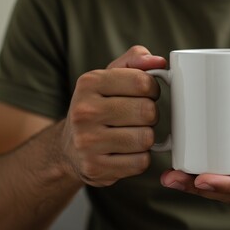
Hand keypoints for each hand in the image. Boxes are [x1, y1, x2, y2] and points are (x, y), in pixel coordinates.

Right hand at [60, 46, 165, 186]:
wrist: (69, 148)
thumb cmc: (98, 107)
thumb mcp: (110, 77)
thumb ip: (135, 61)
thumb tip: (159, 61)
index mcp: (89, 83)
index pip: (143, 82)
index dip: (153, 89)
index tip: (145, 94)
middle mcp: (84, 111)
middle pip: (147, 111)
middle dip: (150, 115)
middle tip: (139, 117)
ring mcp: (87, 142)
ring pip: (146, 138)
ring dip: (146, 138)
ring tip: (132, 134)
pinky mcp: (95, 168)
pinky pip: (140, 162)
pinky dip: (140, 158)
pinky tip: (127, 152)